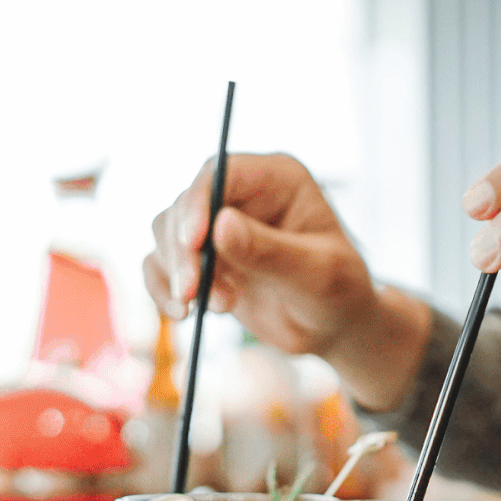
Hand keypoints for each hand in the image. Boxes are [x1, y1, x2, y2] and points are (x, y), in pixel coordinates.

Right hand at [144, 154, 430, 410]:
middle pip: (185, 204)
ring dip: (178, 273)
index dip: (198, 204)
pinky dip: (163, 289)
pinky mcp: (204, 258)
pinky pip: (161, 265)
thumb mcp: (317, 274)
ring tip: (220, 307)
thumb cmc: (340, 293)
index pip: (220, 173)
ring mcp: (218, 226)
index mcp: (277, 179)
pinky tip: (184, 315)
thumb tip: (220, 226)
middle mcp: (242, 195)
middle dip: (182, 250)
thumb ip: (271, 251)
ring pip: (166, 233)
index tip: (192, 243)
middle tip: (193, 292)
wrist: (333, 327)